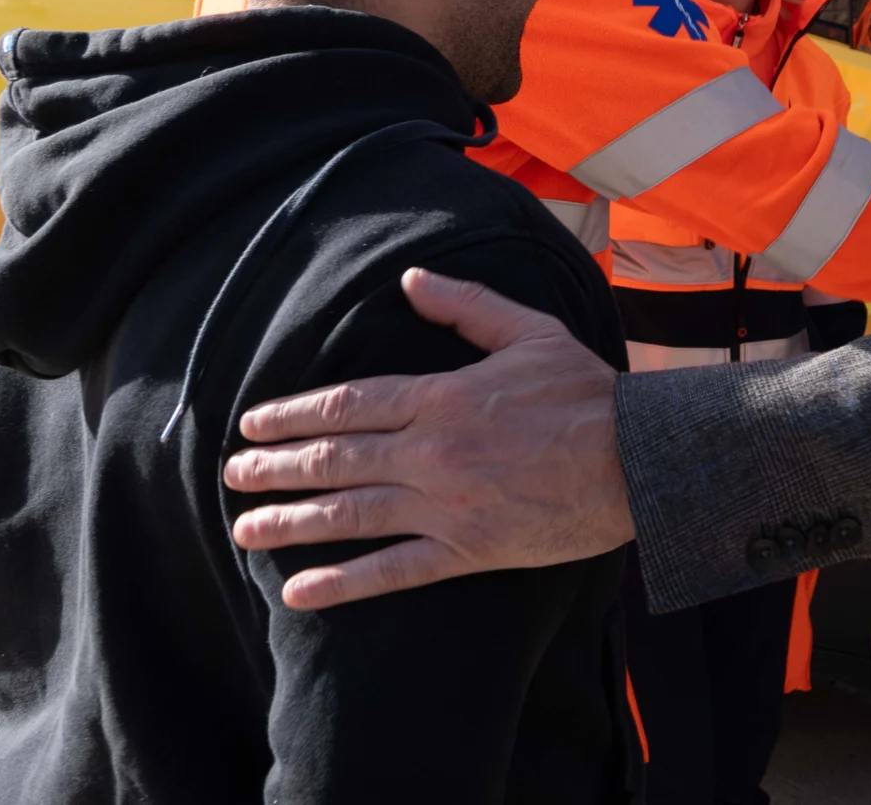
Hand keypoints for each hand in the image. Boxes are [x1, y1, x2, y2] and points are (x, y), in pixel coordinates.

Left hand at [222, 268, 634, 609]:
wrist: (638, 458)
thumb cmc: (588, 393)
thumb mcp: (530, 332)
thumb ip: (466, 306)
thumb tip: (412, 280)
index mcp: (443, 396)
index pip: (348, 403)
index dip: (294, 413)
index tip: (253, 422)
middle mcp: (432, 451)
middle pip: (335, 459)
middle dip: (275, 467)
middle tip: (232, 474)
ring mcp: (447, 504)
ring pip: (350, 514)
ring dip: (290, 522)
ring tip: (244, 528)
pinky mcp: (468, 548)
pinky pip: (392, 571)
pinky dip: (342, 584)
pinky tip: (299, 591)